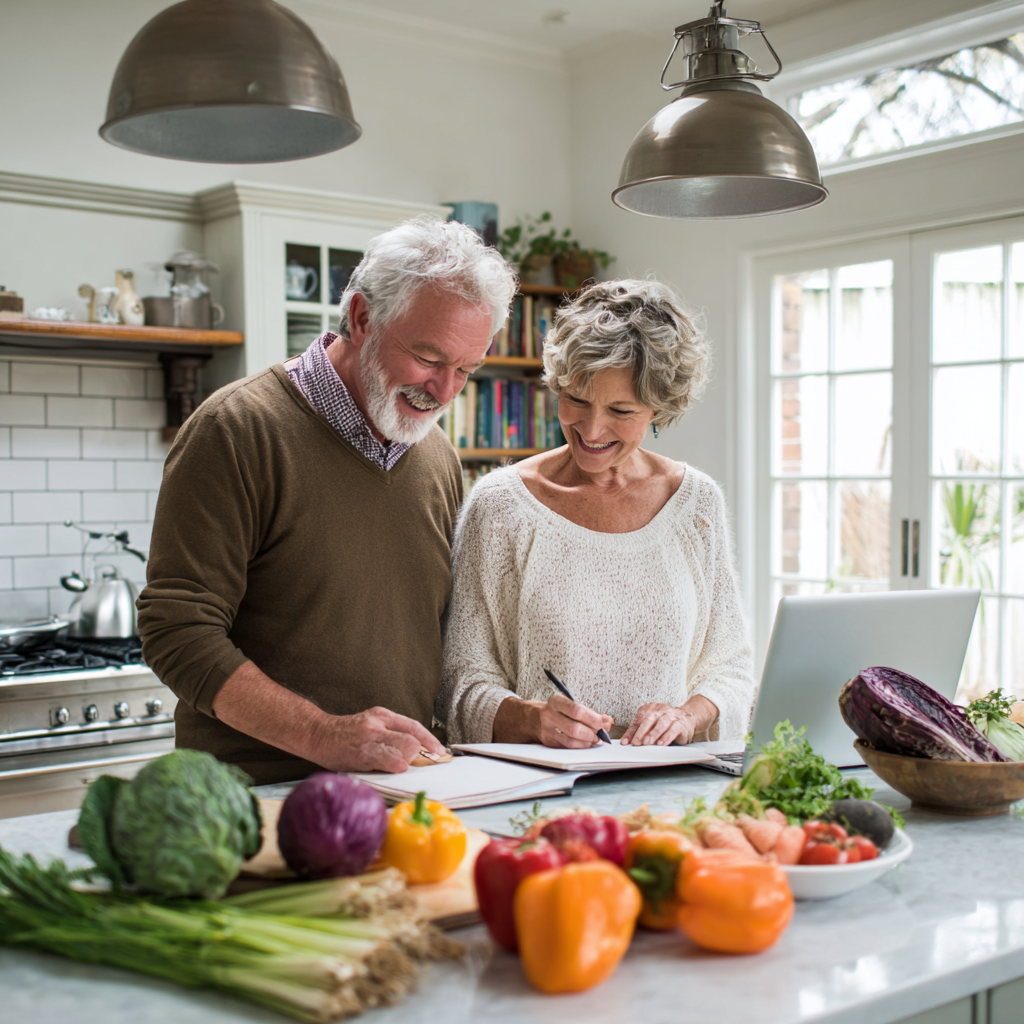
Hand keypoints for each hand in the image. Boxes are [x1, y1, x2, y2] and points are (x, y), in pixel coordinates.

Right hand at [310, 706, 445, 773]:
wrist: (318, 734)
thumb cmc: (345, 735)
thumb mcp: (370, 727)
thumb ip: (389, 735)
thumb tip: (414, 752)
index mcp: (383, 716)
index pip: (413, 726)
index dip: (429, 739)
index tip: (439, 750)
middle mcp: (378, 723)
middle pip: (411, 738)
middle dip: (422, 753)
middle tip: (426, 763)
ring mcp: (370, 736)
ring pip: (403, 747)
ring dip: (410, 759)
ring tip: (408, 766)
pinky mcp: (361, 751)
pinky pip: (386, 758)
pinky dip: (396, 764)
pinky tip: (398, 768)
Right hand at [537, 693, 612, 749]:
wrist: (534, 717)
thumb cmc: (557, 709)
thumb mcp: (568, 703)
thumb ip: (587, 711)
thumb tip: (607, 722)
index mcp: (556, 701)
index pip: (576, 710)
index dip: (593, 718)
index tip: (605, 721)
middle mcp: (549, 715)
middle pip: (574, 728)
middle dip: (592, 732)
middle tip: (602, 733)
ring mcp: (547, 730)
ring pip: (571, 740)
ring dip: (587, 741)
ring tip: (595, 738)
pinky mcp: (548, 742)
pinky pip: (567, 747)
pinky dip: (580, 746)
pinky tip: (586, 742)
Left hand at [621, 695, 717, 746]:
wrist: (688, 717)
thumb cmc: (666, 722)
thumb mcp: (652, 724)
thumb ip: (641, 731)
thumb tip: (627, 742)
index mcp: (650, 709)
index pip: (638, 720)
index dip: (631, 732)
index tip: (625, 742)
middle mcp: (660, 710)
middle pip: (648, 720)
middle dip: (641, 732)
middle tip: (635, 743)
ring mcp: (671, 716)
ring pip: (661, 723)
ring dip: (653, 734)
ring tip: (647, 743)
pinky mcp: (680, 724)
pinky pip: (673, 729)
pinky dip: (666, 737)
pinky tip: (661, 744)